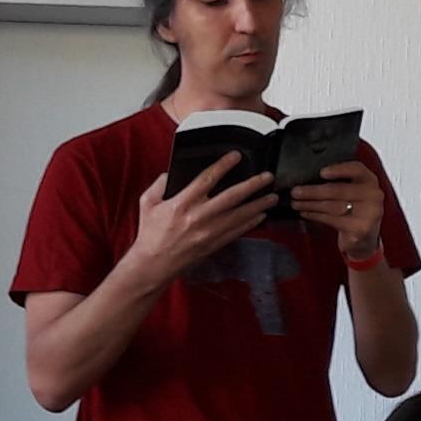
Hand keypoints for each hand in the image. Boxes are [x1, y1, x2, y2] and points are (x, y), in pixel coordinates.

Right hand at [129, 152, 277, 281]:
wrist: (154, 264)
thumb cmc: (151, 233)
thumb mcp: (147, 202)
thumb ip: (160, 184)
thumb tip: (171, 173)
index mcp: (181, 203)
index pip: (207, 179)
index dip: (223, 166)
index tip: (236, 156)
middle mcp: (199, 217)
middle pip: (231, 197)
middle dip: (252, 185)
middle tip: (267, 176)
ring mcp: (209, 232)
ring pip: (239, 215)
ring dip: (258, 205)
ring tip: (272, 196)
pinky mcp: (214, 244)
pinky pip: (237, 231)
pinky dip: (251, 223)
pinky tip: (261, 215)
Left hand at [291, 161, 382, 257]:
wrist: (365, 237)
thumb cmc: (355, 210)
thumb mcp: (353, 191)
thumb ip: (340, 182)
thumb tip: (310, 177)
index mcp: (370, 180)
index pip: (356, 169)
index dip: (338, 169)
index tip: (321, 172)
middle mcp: (373, 195)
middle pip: (339, 190)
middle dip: (313, 191)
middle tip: (296, 191)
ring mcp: (369, 213)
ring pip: (332, 206)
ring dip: (311, 204)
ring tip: (296, 203)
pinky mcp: (360, 228)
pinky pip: (332, 219)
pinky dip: (315, 215)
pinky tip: (306, 212)